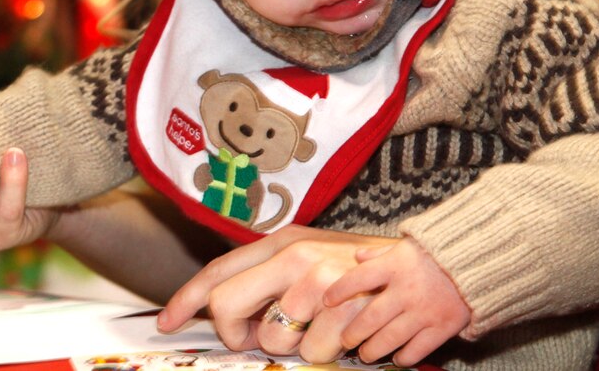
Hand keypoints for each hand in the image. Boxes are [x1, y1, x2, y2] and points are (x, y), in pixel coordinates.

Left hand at [159, 225, 466, 365]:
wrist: (432, 264)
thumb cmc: (362, 266)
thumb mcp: (311, 257)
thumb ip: (269, 277)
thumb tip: (221, 309)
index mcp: (287, 243)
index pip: (220, 272)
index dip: (187, 300)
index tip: (166, 322)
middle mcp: (301, 260)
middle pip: (232, 308)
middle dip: (237, 333)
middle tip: (255, 336)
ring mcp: (329, 287)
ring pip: (279, 343)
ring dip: (298, 347)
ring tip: (325, 327)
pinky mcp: (354, 314)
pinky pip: (322, 356)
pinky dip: (335, 353)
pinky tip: (350, 333)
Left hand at [324, 237, 469, 365]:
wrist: (480, 261)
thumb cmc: (441, 252)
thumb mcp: (408, 245)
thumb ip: (381, 254)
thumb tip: (357, 257)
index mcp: (396, 265)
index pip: (358, 279)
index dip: (339, 291)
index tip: (327, 301)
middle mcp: (407, 290)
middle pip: (369, 318)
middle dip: (352, 334)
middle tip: (345, 341)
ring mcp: (424, 311)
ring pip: (389, 339)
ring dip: (372, 350)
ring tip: (364, 354)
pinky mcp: (442, 327)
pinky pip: (416, 350)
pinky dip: (402, 357)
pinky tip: (395, 357)